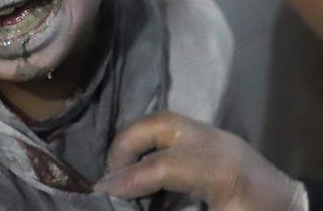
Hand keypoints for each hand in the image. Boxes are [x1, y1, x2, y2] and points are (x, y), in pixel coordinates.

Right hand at [94, 111, 307, 209]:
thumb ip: (177, 209)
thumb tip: (135, 201)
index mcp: (222, 171)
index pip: (162, 166)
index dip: (126, 179)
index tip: (100, 193)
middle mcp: (218, 144)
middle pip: (161, 124)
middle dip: (127, 144)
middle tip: (109, 175)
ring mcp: (220, 137)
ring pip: (168, 120)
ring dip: (138, 139)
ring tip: (121, 169)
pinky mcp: (220, 140)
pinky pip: (178, 129)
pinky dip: (153, 141)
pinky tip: (143, 164)